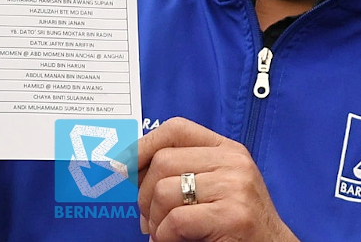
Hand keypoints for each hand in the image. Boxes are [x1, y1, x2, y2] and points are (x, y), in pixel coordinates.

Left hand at [137, 117, 298, 241]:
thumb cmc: (236, 225)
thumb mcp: (215, 186)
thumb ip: (184, 170)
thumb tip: (129, 164)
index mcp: (227, 149)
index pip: (176, 129)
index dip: (143, 144)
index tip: (123, 165)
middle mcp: (234, 162)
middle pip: (163, 161)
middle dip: (144, 194)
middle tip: (147, 220)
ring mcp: (236, 187)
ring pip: (165, 191)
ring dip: (154, 220)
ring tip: (162, 234)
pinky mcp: (234, 216)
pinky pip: (177, 220)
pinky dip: (165, 236)